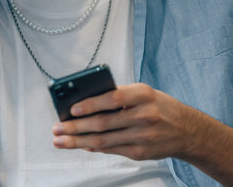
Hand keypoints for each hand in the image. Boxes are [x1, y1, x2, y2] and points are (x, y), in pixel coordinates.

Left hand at [51, 83, 195, 160]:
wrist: (188, 130)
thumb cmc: (157, 105)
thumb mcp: (142, 92)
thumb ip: (116, 94)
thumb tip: (83, 103)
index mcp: (143, 94)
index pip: (112, 99)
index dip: (90, 104)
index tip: (71, 109)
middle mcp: (144, 115)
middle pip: (103, 123)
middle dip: (75, 127)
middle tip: (56, 129)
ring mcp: (143, 136)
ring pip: (103, 141)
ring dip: (78, 142)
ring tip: (60, 141)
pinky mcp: (141, 153)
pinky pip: (111, 150)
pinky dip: (93, 147)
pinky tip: (79, 145)